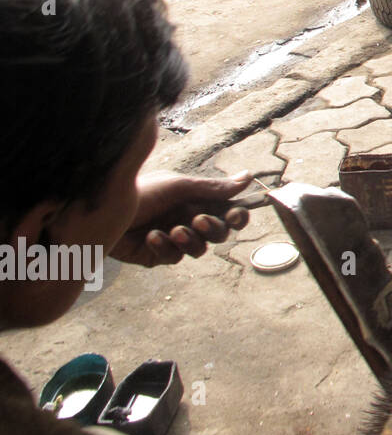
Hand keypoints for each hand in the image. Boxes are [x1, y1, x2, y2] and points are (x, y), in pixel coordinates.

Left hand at [109, 172, 252, 266]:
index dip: (237, 216)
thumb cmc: (140, 191)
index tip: (236, 216)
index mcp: (196, 201)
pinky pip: (173, 258)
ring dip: (189, 240)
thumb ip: (214, 188)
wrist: (99, 210)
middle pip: (219, 233)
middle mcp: (188, 219)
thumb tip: (249, 177)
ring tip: (172, 231)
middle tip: (198, 221)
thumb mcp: (179, 186)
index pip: (228, 211)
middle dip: (213, 229)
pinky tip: (150, 236)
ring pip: (199, 249)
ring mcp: (173, 239)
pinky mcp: (156, 255)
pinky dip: (164, 248)